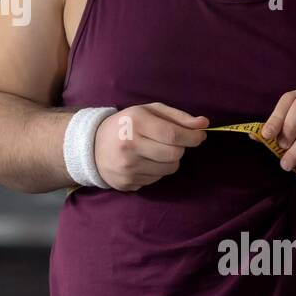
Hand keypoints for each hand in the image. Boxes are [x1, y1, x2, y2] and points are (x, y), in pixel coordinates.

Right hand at [93, 103, 207, 191]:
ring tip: (154, 151)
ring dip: (169, 160)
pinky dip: (156, 170)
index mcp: (135, 123)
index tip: (200, 135)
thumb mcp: (149, 111)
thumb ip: (178, 117)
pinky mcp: (127, 183)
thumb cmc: (127, 124)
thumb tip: (204, 124)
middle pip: (175, 154)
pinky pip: (157, 179)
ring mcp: (127, 168)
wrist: (91, 146)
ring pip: (169, 169)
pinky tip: (143, 162)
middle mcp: (130, 146)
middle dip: (180, 148)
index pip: (174, 134)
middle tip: (171, 142)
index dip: (193, 136)